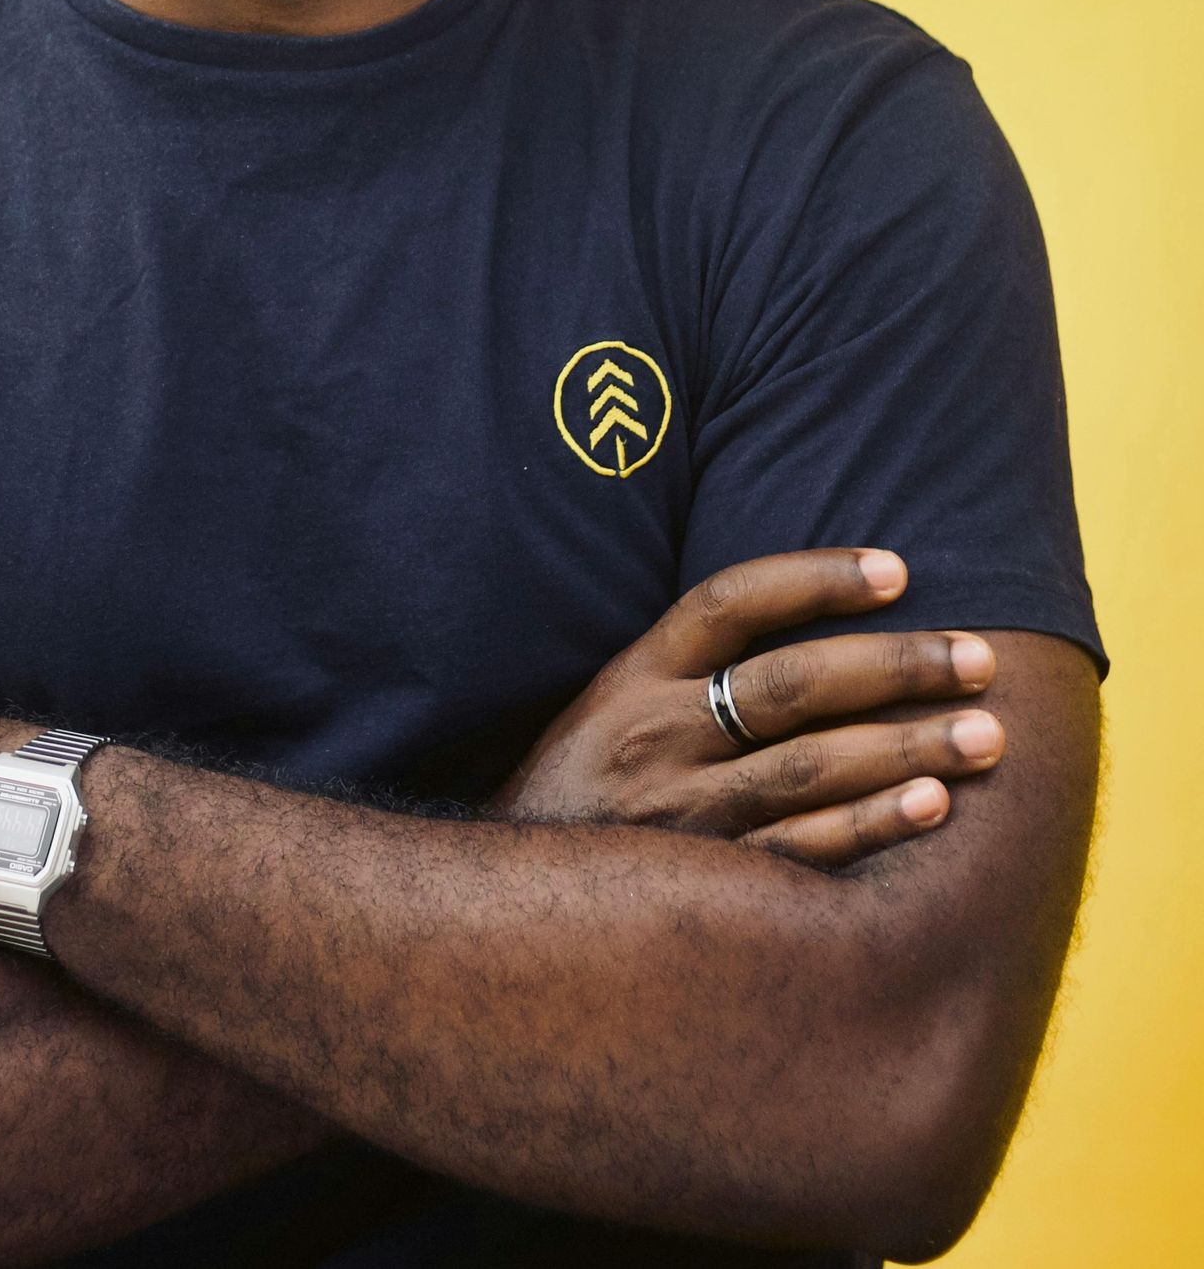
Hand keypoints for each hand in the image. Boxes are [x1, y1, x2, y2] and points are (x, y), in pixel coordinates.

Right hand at [496, 549, 1003, 868]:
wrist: (497, 914)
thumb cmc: (579, 799)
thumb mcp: (606, 712)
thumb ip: (686, 672)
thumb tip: (809, 622)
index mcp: (630, 679)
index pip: (732, 603)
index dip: (817, 578)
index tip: (900, 569)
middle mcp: (652, 738)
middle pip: (791, 684)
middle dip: (897, 667)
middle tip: (980, 658)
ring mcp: (677, 818)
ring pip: (809, 768)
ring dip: (908, 748)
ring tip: (986, 734)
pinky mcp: (702, 890)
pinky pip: (801, 852)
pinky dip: (870, 827)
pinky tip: (933, 808)